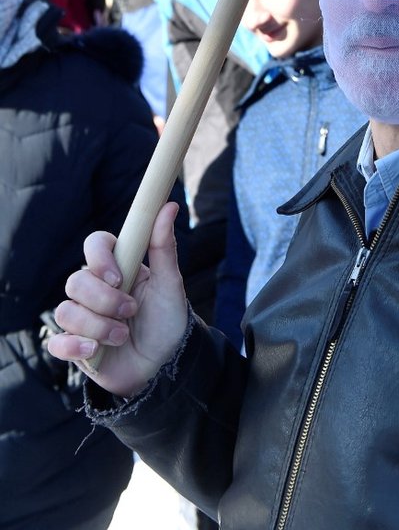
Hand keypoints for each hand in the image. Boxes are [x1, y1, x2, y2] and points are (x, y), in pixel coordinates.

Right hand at [46, 201, 187, 398]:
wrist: (164, 365)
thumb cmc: (167, 320)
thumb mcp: (170, 284)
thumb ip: (164, 247)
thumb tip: (169, 206)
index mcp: (117, 266)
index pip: (94, 245)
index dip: (100, 258)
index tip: (119, 277)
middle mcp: (95, 289)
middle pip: (75, 280)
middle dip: (104, 300)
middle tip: (130, 312)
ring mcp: (81, 317)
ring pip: (65, 311)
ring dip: (97, 326)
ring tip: (122, 336)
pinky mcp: (73, 346)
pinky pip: (56, 341)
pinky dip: (74, 346)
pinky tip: (95, 350)